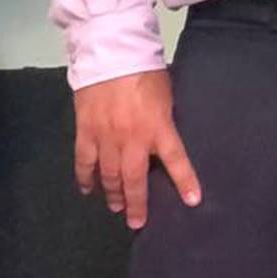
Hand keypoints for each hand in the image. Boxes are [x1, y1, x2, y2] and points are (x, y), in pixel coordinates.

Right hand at [73, 71, 200, 229]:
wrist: (111, 55)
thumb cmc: (146, 72)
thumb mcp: (166, 96)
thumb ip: (165, 120)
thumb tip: (165, 138)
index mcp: (158, 127)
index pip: (176, 161)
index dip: (185, 182)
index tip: (192, 201)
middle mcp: (132, 138)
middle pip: (134, 179)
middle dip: (136, 204)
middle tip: (137, 222)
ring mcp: (106, 137)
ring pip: (108, 175)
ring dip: (112, 194)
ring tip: (116, 208)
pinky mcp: (85, 132)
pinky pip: (84, 162)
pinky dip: (86, 178)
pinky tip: (88, 189)